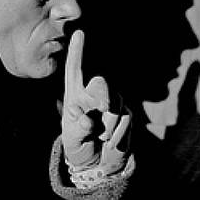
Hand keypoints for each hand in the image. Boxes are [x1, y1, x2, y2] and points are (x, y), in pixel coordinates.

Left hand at [62, 30, 131, 172]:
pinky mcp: (126, 116)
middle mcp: (94, 95)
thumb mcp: (73, 141)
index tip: (79, 33)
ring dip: (107, 126)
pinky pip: (124, 120)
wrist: (99, 166)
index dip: (77, 52)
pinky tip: (110, 143)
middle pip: (101, 84)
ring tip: (100, 139)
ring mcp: (112, 104)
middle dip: (102, 97)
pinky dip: (116, 135)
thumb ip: (78, 129)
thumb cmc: (79, 148)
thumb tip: (87, 119)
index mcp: (75, 96)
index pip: (75, 70)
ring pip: (116, 105)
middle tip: (101, 110)